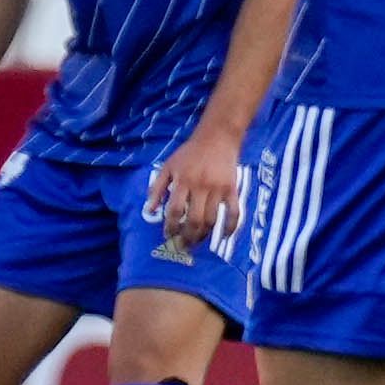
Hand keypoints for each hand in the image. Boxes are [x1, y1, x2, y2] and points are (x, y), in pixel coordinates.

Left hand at [147, 128, 246, 251]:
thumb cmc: (188, 154)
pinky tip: (224, 237)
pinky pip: (234, 212)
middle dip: (187, 236)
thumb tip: (149, 210)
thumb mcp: (167, 167)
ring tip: (197, 242)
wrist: (217, 138)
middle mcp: (200, 187)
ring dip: (204, 235)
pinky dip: (231, 227)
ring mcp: (218, 189)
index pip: (175, 210)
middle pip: (194, 219)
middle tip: (183, 246)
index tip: (167, 236)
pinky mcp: (233, 190)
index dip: (170, 226)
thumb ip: (156, 188)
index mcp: (182, 181)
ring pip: (212, 219)